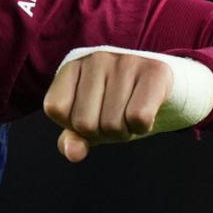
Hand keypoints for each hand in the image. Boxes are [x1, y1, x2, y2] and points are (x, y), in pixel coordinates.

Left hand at [42, 50, 173, 162]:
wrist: (158, 86)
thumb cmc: (115, 105)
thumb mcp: (89, 122)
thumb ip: (73, 138)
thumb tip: (73, 153)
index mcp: (72, 66)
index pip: (55, 108)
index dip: (72, 124)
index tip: (89, 114)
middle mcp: (96, 59)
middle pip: (84, 123)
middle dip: (101, 132)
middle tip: (115, 117)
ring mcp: (125, 62)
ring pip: (113, 124)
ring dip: (124, 131)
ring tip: (130, 113)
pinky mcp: (154, 71)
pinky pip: (139, 118)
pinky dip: (142, 127)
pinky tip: (146, 111)